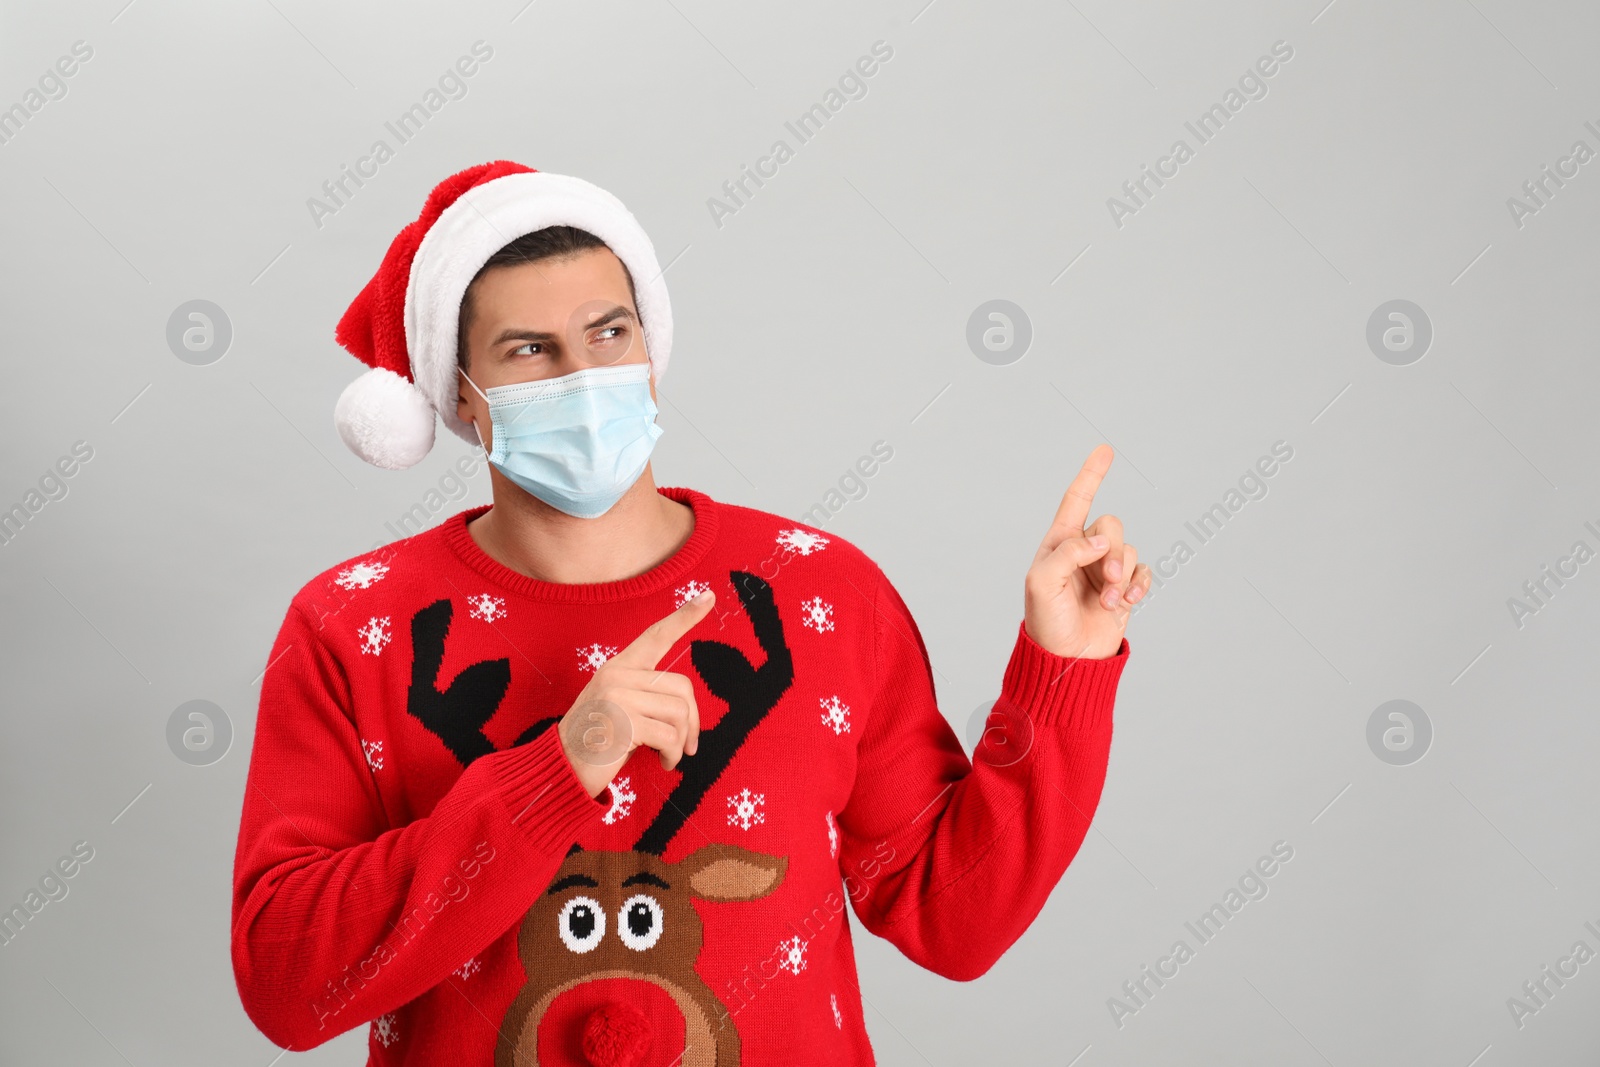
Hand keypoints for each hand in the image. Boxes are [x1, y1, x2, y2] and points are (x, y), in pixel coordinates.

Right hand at [558, 590, 715, 796]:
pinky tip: (663, 763)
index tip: (708, 595)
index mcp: (619, 667)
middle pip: (682, 687)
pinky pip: (671, 736)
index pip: (656, 636)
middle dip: (692, 721)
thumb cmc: (598, 743)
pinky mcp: (624, 721)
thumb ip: (648, 697)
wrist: (560, 770)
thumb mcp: (621, 709)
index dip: (685, 616)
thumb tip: (690, 711)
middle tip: (686, 746)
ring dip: (681, 742)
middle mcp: (618, 674)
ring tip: (668, 756)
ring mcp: (619, 695)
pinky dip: (673, 754)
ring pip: (680, 712)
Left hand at [1024, 444, 1150, 659]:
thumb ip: (1069, 552)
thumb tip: (1101, 539)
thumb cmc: (1046, 622)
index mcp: (1059, 543)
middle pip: (1111, 525)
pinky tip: (1128, 601)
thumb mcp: (1042, 583)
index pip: (1076, 500)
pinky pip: (1143, 570)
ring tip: (1108, 602)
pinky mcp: (1124, 589)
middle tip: (1107, 579)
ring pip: (1129, 549)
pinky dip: (1139, 584)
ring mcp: (1105, 570)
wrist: (1067, 659)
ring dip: (1122, 575)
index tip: (1105, 450)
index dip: (1091, 475)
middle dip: (1113, 551)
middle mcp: (1083, 551)